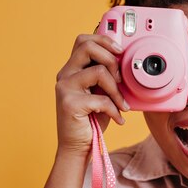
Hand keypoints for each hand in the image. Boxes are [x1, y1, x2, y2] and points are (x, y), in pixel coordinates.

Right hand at [54, 34, 129, 157]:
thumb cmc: (91, 120)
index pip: (83, 40)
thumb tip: (123, 60)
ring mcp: (65, 88)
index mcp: (71, 70)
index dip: (103, 39)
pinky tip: (118, 119)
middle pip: (87, 46)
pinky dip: (114, 110)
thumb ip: (106, 77)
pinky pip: (102, 99)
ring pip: (99, 71)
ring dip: (117, 90)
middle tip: (121, 79)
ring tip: (122, 105)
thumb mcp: (101, 93)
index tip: (121, 51)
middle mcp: (64, 75)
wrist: (78, 147)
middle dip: (111, 59)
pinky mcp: (70, 103)